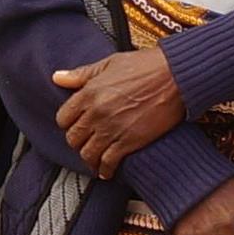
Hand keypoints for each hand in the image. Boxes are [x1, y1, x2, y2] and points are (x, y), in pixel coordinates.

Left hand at [49, 46, 185, 176]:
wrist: (176, 76)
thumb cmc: (146, 66)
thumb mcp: (110, 63)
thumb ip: (82, 74)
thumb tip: (58, 77)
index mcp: (89, 93)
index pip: (63, 118)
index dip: (68, 124)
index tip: (76, 125)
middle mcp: (97, 113)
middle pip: (74, 138)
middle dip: (78, 142)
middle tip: (86, 142)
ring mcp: (112, 129)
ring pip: (88, 154)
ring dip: (89, 158)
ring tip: (94, 159)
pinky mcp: (129, 142)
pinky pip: (108, 163)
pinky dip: (105, 170)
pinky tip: (107, 170)